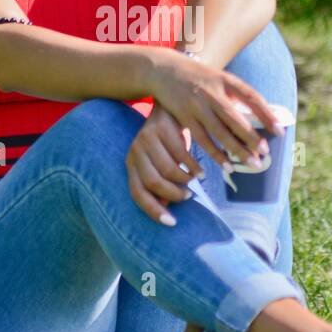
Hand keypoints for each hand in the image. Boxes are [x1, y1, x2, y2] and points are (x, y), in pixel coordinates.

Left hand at [126, 105, 204, 224]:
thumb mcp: (160, 163)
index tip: (172, 222)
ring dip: (185, 180)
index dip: (153, 210)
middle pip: (153, 182)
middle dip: (173, 193)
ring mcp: (146, 138)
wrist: (168, 109)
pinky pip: (181, 154)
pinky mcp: (161, 128)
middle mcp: (135, 151)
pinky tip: (200, 170)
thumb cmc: (166, 143)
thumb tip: (165, 207)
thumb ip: (161, 183)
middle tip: (188, 195)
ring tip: (195, 179)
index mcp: (131, 164)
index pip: (137, 193)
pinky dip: (193, 166)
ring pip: (168, 169)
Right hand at [145, 49, 285, 173]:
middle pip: (235, 118)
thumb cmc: (198, 76)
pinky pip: (202, 140)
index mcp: (225, 80)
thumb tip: (260, 116)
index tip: (279, 130)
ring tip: (252, 163)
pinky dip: (215, 154)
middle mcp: (211, 92)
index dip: (267, 114)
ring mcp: (197, 105)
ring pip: (220, 132)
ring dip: (237, 150)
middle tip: (265, 152)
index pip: (251, 97)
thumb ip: (235, 95)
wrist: (163, 69)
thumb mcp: (219, 77)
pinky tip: (227, 165)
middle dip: (251, 137)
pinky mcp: (184, 117)